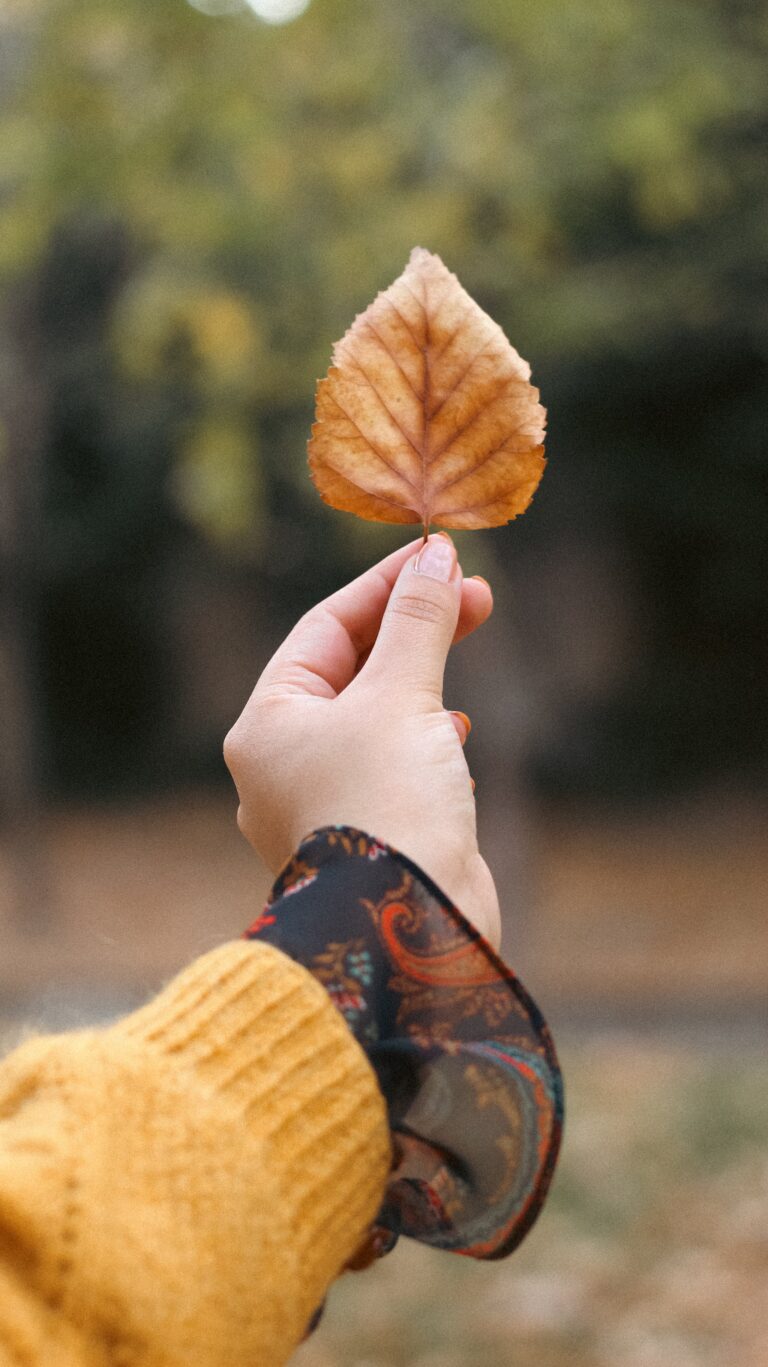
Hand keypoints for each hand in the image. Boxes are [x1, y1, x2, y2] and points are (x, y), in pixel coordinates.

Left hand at [224, 534, 500, 947]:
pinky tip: (455, 731)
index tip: (441, 556)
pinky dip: (424, 734)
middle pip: (349, 668)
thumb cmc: (387, 806)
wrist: (410, 931)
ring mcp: (325, 803)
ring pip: (374, 715)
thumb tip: (437, 558)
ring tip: (469, 638)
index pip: (324, 628)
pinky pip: (392, 763)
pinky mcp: (368, 836)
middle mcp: (285, 762)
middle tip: (475, 593)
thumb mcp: (403, 695)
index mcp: (268, 723)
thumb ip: (418, 622)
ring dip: (422, 674)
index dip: (385, 585)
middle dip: (411, 626)